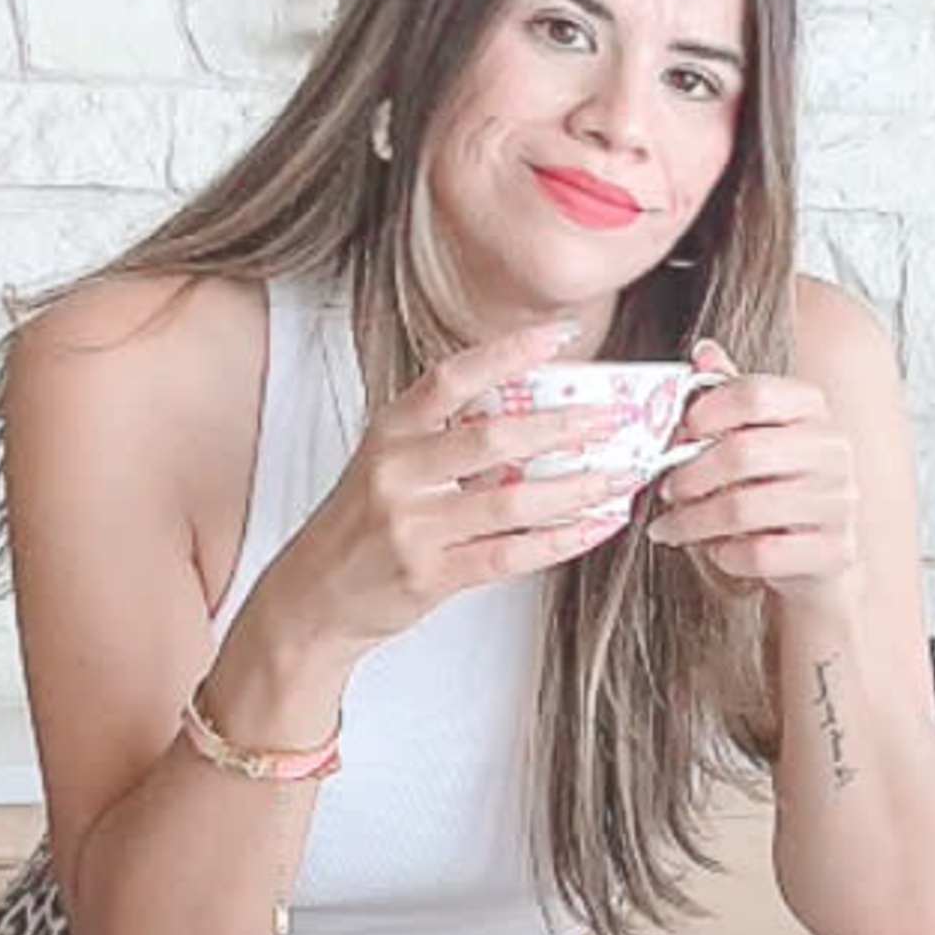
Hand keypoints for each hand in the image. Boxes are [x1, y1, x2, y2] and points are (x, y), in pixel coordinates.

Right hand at [266, 320, 634, 652]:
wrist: (312, 598)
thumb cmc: (359, 525)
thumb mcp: (387, 463)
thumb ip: (444, 435)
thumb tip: (535, 410)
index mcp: (390, 433)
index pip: (452, 378)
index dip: (508, 353)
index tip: (560, 335)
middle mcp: (397, 473)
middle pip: (493, 439)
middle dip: (564, 426)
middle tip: (614, 417)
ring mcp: (413, 527)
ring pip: (512, 501)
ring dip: (577, 487)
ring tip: (621, 476)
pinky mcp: (430, 575)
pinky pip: (511, 555)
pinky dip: (562, 540)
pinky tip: (596, 526)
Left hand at [646, 342, 859, 605]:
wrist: (818, 554)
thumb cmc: (775, 486)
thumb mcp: (753, 434)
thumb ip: (728, 394)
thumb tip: (703, 351)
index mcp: (812, 409)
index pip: (755, 394)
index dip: (707, 411)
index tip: (680, 432)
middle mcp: (833, 451)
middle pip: (743, 452)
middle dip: (689, 475)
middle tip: (663, 489)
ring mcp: (839, 502)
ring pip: (745, 508)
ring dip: (693, 521)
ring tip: (670, 527)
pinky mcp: (836, 551)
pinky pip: (762, 553)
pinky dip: (726, 554)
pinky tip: (716, 551)